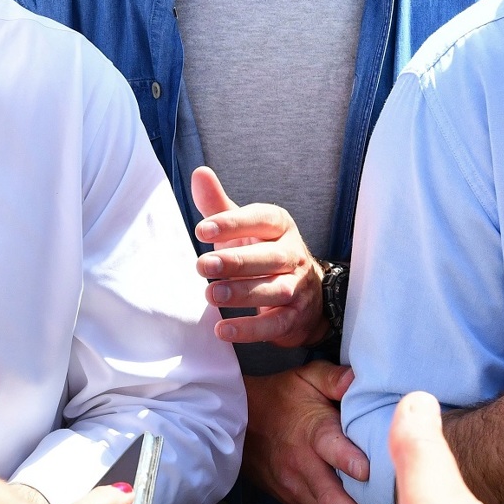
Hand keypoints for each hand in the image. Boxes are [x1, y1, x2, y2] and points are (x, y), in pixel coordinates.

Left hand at [189, 165, 326, 346]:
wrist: (304, 293)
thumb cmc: (262, 253)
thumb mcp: (243, 229)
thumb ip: (219, 205)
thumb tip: (200, 173)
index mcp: (280, 227)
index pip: (261, 220)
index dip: (233, 223)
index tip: (201, 230)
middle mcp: (293, 255)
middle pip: (269, 257)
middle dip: (236, 262)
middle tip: (202, 265)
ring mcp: (297, 288)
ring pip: (274, 290)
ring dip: (242, 293)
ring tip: (211, 294)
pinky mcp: (294, 319)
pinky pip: (274, 325)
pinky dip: (250, 329)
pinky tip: (223, 330)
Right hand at [244, 362, 373, 503]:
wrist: (237, 422)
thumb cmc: (279, 398)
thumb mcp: (306, 378)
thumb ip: (336, 378)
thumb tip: (361, 379)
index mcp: (311, 432)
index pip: (328, 445)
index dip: (346, 457)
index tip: (366, 471)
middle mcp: (304, 466)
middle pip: (333, 498)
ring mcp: (297, 489)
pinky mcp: (295, 502)